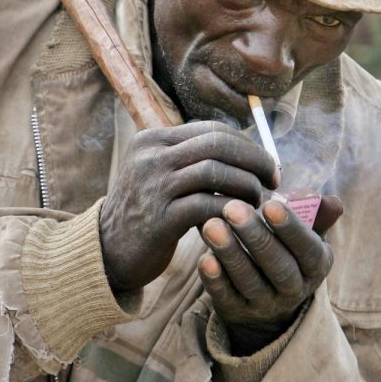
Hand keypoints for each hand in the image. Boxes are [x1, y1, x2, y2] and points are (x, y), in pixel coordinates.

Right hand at [99, 121, 278, 293]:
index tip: (267, 165)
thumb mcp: (159, 175)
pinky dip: (231, 210)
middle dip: (255, 160)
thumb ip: (191, 159)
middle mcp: (150, 156)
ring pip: (216, 171)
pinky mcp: (159, 218)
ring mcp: (153, 186)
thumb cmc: (146, 213)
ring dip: (246, 186)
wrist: (108, 252)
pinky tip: (240, 220)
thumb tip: (246, 151)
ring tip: (256, 203)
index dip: (247, 145)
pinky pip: (208, 205)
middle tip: (273, 180)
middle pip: (218, 143)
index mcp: (152, 139)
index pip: (212, 129)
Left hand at [199, 195, 341, 354]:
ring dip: (230, 253)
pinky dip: (215, 279)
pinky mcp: (237, 312)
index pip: (308, 249)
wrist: (270, 299)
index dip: (291, 229)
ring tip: (211, 225)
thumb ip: (317, 215)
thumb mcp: (306, 235)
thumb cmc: (288, 250)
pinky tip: (205, 258)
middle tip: (232, 208)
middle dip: (255, 237)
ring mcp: (265, 304)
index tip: (271, 205)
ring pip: (249, 281)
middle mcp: (294, 289)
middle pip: (277, 266)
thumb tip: (331, 202)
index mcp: (316, 265)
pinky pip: (226, 297)